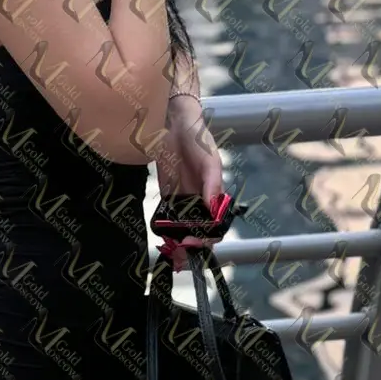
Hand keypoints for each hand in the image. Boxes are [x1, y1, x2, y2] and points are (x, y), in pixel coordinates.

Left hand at [154, 109, 224, 271]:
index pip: (216, 225)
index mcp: (215, 195)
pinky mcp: (168, 196)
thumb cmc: (198, 140)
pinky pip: (168, 218)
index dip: (208, 238)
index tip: (196, 243)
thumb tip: (214, 207)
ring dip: (179, 243)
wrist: (174, 125)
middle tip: (181, 254)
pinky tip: (164, 240)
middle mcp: (201, 201)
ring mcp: (184, 200)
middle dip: (192, 246)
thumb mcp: (210, 160)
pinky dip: (167, 231)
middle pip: (199, 232)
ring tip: (173, 254)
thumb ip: (212, 184)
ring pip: (184, 229)